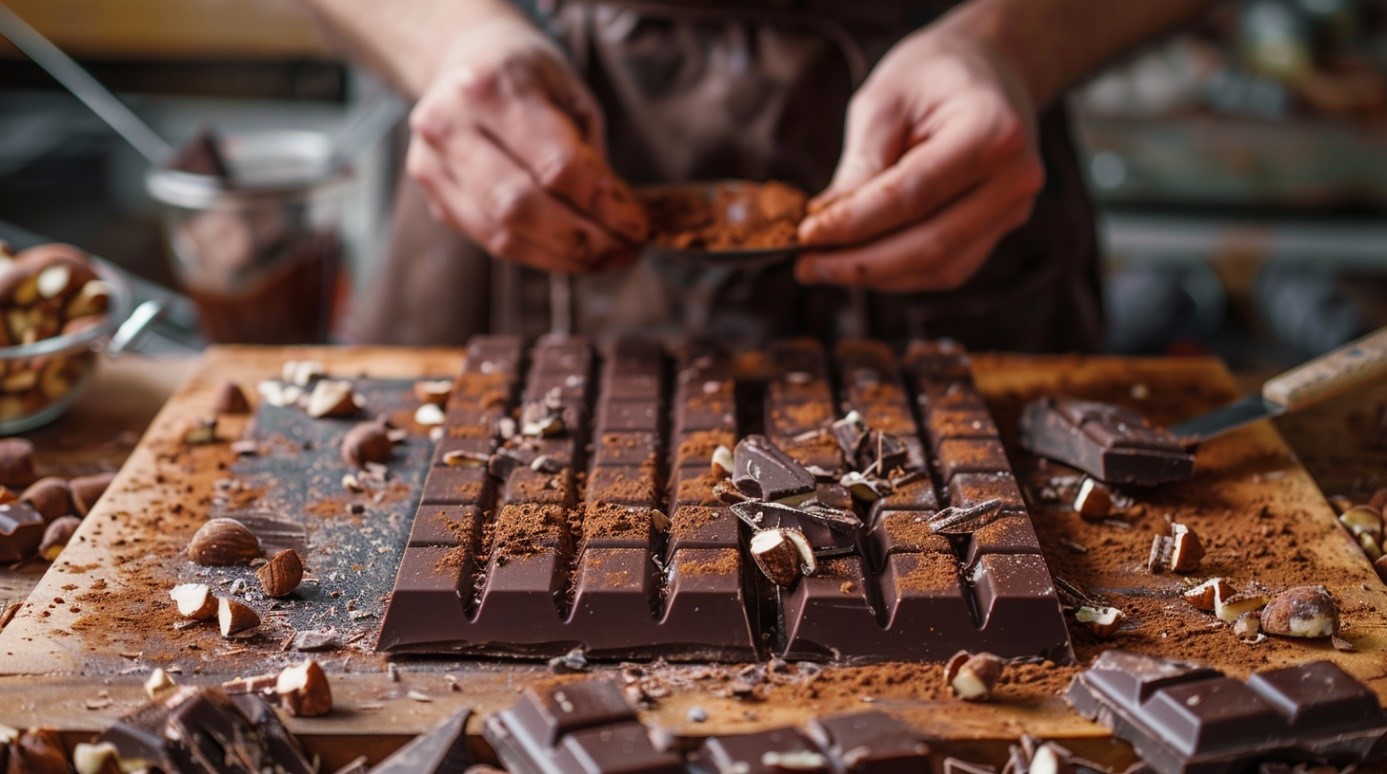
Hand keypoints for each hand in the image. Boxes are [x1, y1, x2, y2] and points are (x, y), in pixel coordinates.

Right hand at [407, 18, 647, 272]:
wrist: (464, 60)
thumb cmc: (527, 76)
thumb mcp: (570, 91)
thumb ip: (590, 152)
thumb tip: (616, 218)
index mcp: (493, 86)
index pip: (556, 164)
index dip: (603, 204)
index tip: (639, 225)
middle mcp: (451, 125)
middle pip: (521, 207)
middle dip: (583, 241)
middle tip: (626, 252)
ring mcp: (434, 166)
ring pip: (504, 234)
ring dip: (564, 257)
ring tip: (607, 258)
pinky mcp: (435, 198)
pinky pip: (491, 242)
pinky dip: (539, 254)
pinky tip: (572, 254)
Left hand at [796, 27, 1044, 291]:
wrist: (988, 69)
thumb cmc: (932, 76)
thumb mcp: (885, 101)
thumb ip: (860, 164)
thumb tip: (825, 223)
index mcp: (992, 132)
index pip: (913, 195)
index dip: (854, 222)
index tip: (806, 234)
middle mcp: (1014, 178)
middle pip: (931, 243)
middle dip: (860, 263)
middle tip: (806, 265)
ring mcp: (1014, 209)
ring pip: (940, 267)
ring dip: (876, 276)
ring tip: (823, 267)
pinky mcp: (1001, 229)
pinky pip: (949, 268)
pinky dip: (900, 274)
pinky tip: (860, 265)